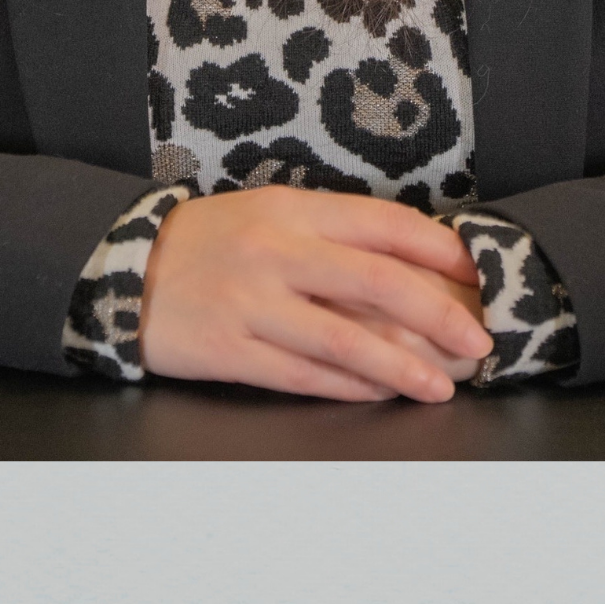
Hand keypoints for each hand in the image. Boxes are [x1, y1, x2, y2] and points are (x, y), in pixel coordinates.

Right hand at [138, 187, 491, 401]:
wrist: (126, 269)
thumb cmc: (211, 242)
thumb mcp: (268, 214)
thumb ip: (330, 234)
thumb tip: (409, 264)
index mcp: (294, 209)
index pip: (385, 224)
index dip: (440, 251)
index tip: (478, 275)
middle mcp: (278, 252)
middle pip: (378, 283)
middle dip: (439, 315)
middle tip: (478, 341)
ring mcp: (254, 303)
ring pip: (346, 340)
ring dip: (403, 367)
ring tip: (441, 386)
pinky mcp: (232, 350)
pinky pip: (304, 375)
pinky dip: (351, 388)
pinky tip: (382, 394)